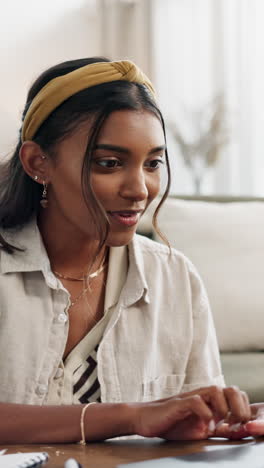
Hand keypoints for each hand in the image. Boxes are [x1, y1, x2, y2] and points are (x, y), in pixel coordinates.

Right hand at [132, 385, 250, 439]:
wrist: (145, 419)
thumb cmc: (171, 423)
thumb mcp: (199, 429)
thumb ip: (216, 428)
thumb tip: (235, 431)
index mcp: (210, 401)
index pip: (235, 395)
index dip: (243, 409)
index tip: (239, 427)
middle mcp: (203, 395)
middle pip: (230, 390)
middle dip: (239, 407)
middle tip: (235, 424)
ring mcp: (191, 397)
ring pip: (216, 390)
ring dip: (224, 408)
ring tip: (221, 423)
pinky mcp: (179, 403)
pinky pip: (197, 402)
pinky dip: (205, 413)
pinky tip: (205, 425)